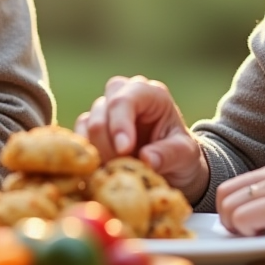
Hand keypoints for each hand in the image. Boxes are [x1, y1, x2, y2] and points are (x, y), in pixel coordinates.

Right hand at [75, 75, 208, 200]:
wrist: (172, 169)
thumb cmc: (180, 157)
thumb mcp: (186, 156)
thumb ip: (169, 154)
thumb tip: (147, 159)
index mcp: (150, 94)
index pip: (125, 99)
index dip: (120, 124)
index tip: (124, 150)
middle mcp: (124, 94)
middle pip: (102, 110)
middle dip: (109, 143)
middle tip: (122, 167)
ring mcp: (105, 110)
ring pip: (87, 124)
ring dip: (98, 151)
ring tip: (116, 170)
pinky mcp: (91, 127)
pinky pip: (78, 137)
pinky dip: (87, 155)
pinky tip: (101, 170)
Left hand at [217, 161, 264, 260]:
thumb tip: (236, 220)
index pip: (230, 187)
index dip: (230, 212)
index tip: (247, 229)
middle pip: (224, 196)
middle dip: (229, 222)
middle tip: (253, 237)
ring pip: (230, 207)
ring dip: (240, 229)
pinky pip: (245, 218)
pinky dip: (250, 233)